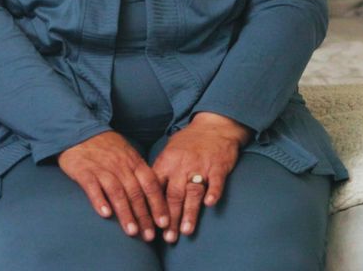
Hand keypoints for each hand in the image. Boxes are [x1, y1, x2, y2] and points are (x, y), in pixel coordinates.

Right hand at [57, 131, 169, 240]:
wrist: (79, 130)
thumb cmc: (105, 146)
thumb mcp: (127, 153)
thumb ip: (138, 171)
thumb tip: (153, 192)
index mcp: (133, 162)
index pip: (150, 185)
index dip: (158, 204)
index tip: (164, 223)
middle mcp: (120, 166)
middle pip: (136, 193)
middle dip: (144, 216)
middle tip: (149, 236)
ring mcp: (102, 168)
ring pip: (117, 192)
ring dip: (126, 213)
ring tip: (132, 231)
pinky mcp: (84, 171)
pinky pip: (93, 187)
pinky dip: (100, 200)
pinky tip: (105, 214)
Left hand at [150, 112, 246, 241]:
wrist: (214, 125)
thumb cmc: (189, 142)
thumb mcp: (169, 152)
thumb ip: (160, 172)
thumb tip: (144, 194)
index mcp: (167, 162)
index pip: (156, 188)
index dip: (152, 209)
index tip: (150, 227)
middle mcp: (182, 166)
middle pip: (174, 195)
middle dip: (170, 218)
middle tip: (168, 237)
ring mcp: (200, 166)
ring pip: (193, 191)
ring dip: (189, 212)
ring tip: (186, 230)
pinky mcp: (218, 166)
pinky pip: (216, 180)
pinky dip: (213, 192)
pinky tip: (210, 204)